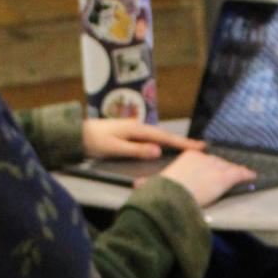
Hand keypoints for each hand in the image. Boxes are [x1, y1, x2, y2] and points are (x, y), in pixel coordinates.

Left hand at [81, 118, 202, 161]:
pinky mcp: (129, 135)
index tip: (199, 147)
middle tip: (201, 147)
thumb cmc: (93, 142)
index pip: (164, 137)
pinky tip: (165, 147)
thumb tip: (158, 150)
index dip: (182, 143)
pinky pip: (151, 139)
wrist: (76, 135)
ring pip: (159, 137)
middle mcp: (138, 127)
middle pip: (165, 136)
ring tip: (188, 148)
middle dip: (182, 141)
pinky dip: (162, 143)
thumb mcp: (114, 148)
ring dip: (174, 142)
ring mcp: (133, 130)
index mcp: (137, 129)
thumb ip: (136, 150)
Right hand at [157, 150, 257, 207]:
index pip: (202, 158)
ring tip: (243, 175)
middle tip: (227, 174)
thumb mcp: (154, 184)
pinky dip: (246, 175)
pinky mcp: (224, 177)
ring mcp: (215, 167)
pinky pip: (239, 174)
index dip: (208, 165)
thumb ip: (148, 183)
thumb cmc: (163, 192)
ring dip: (235, 172)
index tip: (210, 170)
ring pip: (228, 168)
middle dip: (222, 168)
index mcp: (187, 157)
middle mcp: (203, 158)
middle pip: (217, 162)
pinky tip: (252, 176)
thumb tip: (136, 185)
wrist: (174, 197)